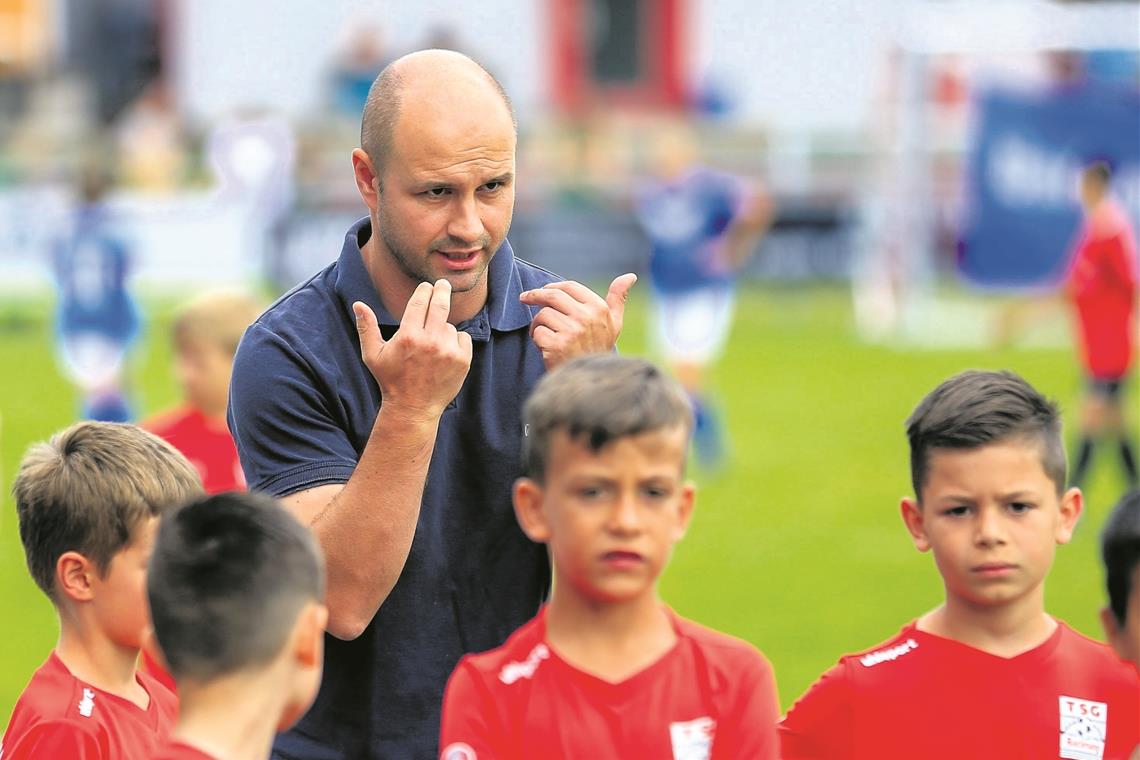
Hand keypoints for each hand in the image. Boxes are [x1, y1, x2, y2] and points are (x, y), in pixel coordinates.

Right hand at [353, 280, 472, 419]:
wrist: (413, 408)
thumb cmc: (391, 380)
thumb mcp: (372, 355)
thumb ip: (367, 327)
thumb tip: (358, 304)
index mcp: (408, 336)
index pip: (420, 302)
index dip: (424, 291)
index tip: (426, 286)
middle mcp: (430, 341)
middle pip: (441, 304)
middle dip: (442, 290)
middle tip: (443, 284)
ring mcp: (448, 350)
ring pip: (450, 325)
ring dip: (442, 328)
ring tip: (432, 345)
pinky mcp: (462, 360)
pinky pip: (463, 338)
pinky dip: (456, 341)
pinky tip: (444, 352)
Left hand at [520, 273, 636, 368]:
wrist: (591, 382)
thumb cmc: (599, 349)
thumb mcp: (614, 324)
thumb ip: (618, 298)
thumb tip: (630, 276)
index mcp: (599, 308)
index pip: (570, 287)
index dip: (553, 286)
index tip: (542, 290)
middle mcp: (586, 318)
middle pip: (553, 296)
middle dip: (535, 296)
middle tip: (524, 298)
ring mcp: (572, 331)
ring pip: (543, 315)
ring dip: (537, 323)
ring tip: (543, 333)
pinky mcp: (557, 345)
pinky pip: (538, 332)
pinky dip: (536, 338)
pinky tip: (543, 346)